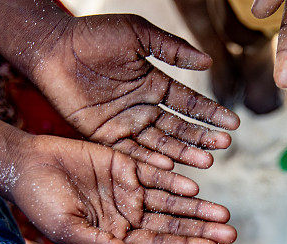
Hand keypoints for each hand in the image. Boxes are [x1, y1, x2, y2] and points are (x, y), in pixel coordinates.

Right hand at [12, 136, 235, 243]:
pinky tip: (195, 186)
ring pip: (171, 202)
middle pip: (172, 227)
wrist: (25, 165)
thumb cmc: (40, 203)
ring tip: (223, 214)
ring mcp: (130, 192)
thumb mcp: (69, 229)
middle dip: (201, 230)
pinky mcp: (127, 165)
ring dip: (197, 208)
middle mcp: (129, 219)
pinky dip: (175, 179)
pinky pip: (157, 173)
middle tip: (230, 233)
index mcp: (117, 240)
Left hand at [27, 14, 238, 169]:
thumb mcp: (138, 35)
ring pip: (161, 144)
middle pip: (179, 128)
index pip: (189, 103)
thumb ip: (172, 49)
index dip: (211, 114)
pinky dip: (151, 160)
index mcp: (154, 84)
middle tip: (223, 147)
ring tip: (206, 161)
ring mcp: (126, 124)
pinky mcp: (106, 136)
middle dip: (202, 137)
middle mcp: (143, 108)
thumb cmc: (94, 35)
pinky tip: (171, 166)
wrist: (53, 47)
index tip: (233, 124)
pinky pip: (133, 151)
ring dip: (183, 153)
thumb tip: (208, 61)